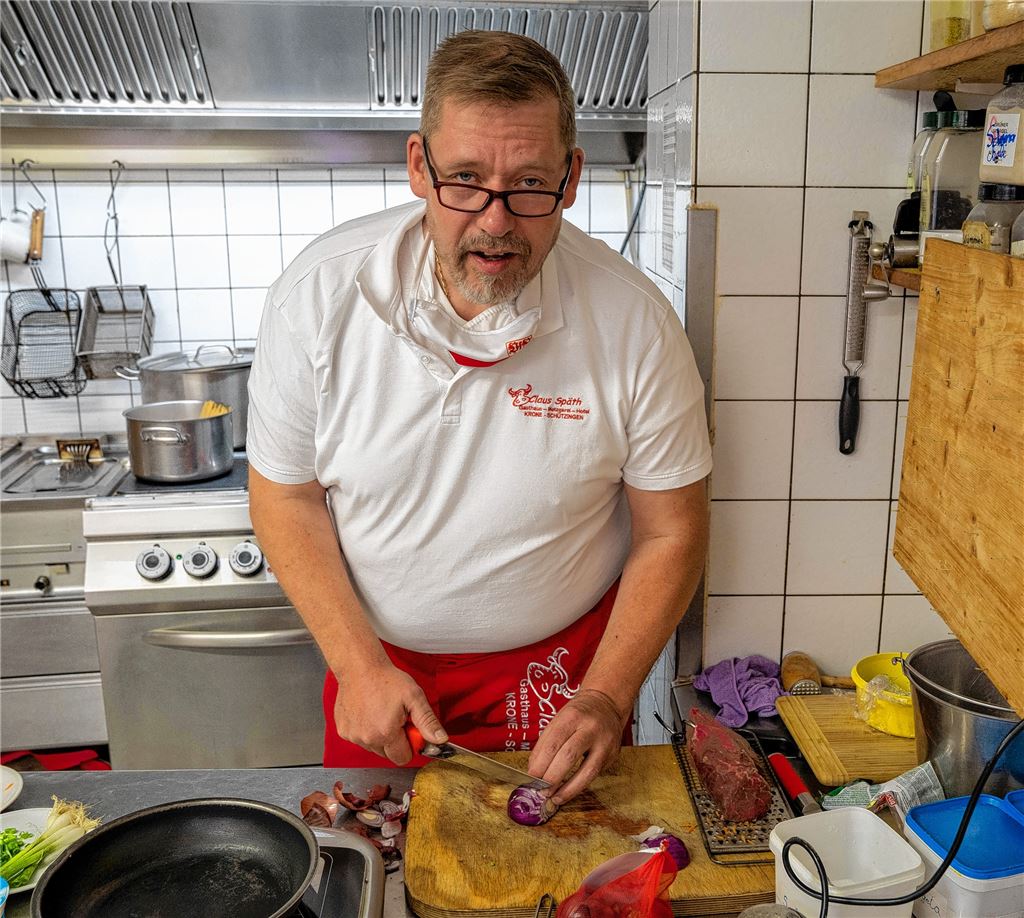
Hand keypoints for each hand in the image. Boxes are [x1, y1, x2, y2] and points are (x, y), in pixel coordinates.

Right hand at [333, 660, 446, 764]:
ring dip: (380, 735)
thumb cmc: (386, 679)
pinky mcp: (343, 730)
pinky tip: (368, 712)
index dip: (410, 744)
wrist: (360, 667)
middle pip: (388, 754)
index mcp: (386, 733)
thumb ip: (428, 721)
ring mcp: (353, 736)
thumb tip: (440, 739)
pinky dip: (366, 729)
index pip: (403, 758)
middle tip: (396, 717)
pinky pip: (360, 738)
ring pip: (374, 747)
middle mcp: (367, 738)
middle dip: (395, 740)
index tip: (409, 728)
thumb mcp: (414, 697)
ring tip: (381, 712)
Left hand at [526, 688, 626, 804]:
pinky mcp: (612, 755)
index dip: (541, 763)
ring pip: (587, 771)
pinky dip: (579, 786)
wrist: (607, 705)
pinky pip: (594, 775)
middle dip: (552, 777)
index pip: (554, 742)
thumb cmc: (578, 714)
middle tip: (540, 790)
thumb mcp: (559, 720)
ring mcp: (605, 742)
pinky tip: (567, 792)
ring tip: (554, 798)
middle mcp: (590, 728)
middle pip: (569, 756)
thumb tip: (533, 771)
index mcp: (572, 716)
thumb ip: (545, 744)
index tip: (531, 777)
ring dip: (568, 789)